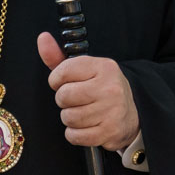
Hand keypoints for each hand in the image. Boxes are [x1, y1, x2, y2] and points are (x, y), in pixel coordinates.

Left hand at [36, 31, 139, 151]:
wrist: (132, 112)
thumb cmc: (101, 88)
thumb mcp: (84, 69)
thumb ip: (59, 56)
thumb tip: (42, 38)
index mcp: (104, 67)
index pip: (63, 72)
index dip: (56, 80)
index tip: (64, 83)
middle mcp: (110, 87)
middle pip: (64, 96)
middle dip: (64, 100)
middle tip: (75, 100)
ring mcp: (112, 110)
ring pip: (68, 117)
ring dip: (70, 118)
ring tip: (82, 112)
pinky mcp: (110, 131)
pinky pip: (75, 136)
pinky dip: (75, 134)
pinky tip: (86, 126)